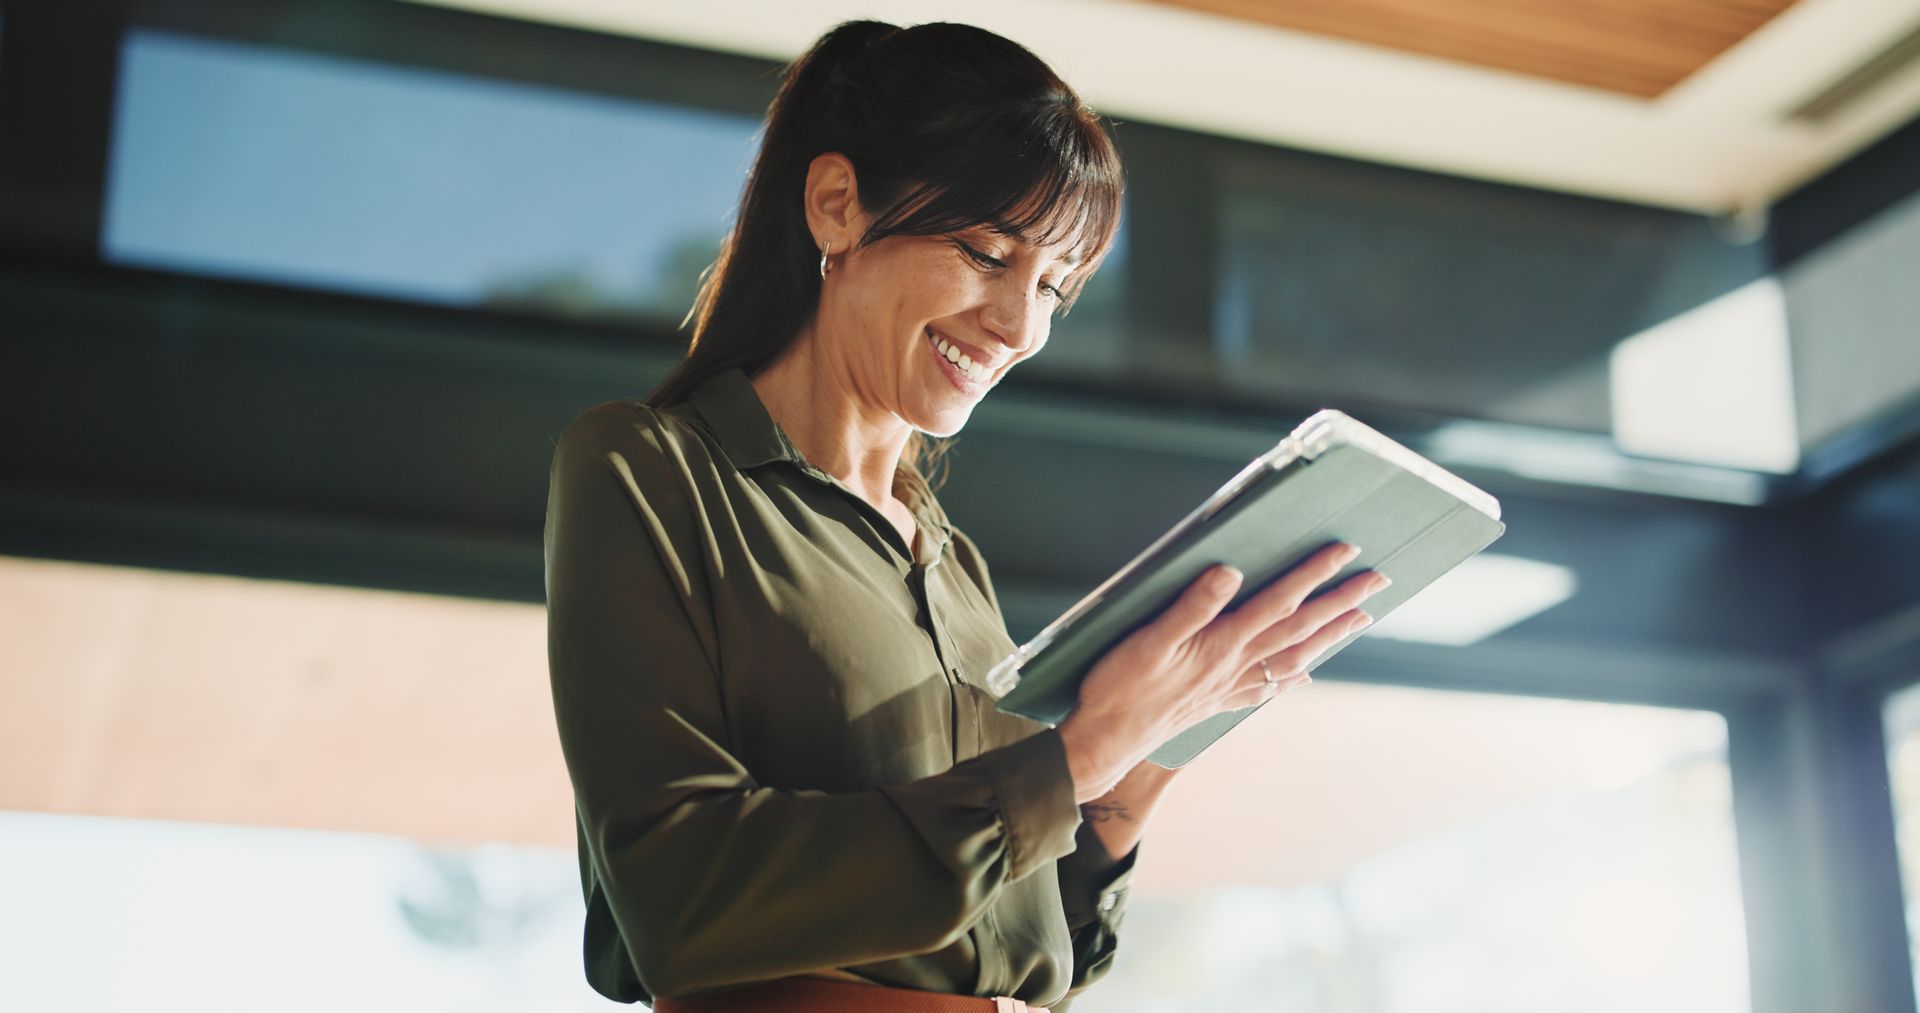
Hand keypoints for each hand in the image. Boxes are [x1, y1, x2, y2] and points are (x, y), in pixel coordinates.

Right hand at [1057, 542, 1384, 800]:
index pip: (1278, 602)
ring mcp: (1230, 686)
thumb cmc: (1121, 688)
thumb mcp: (1149, 640)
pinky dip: (1292, 678)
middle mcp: (1236, 666)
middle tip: (1378, 581)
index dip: (1312, 574)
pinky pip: (1268, 687)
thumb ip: (1191, 605)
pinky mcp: (1218, 702)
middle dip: (1341, 602)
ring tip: (1360, 619)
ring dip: (1330, 637)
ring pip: (1294, 658)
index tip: (1344, 552)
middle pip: (1299, 629)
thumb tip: (1231, 573)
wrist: (1108, 741)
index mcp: (1222, 644)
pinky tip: (1305, 677)